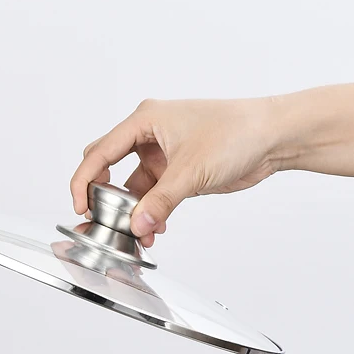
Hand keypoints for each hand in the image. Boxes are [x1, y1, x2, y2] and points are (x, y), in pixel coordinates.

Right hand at [70, 98, 282, 246]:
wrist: (272, 137)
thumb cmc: (237, 132)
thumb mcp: (192, 170)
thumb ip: (161, 201)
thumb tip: (137, 225)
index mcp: (145, 120)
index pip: (100, 152)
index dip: (84, 181)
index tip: (80, 206)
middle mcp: (150, 134)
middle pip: (109, 167)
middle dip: (105, 197)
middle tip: (104, 221)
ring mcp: (164, 153)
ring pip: (133, 187)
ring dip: (132, 211)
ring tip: (137, 233)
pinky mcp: (178, 171)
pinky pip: (153, 195)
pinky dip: (151, 212)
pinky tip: (155, 228)